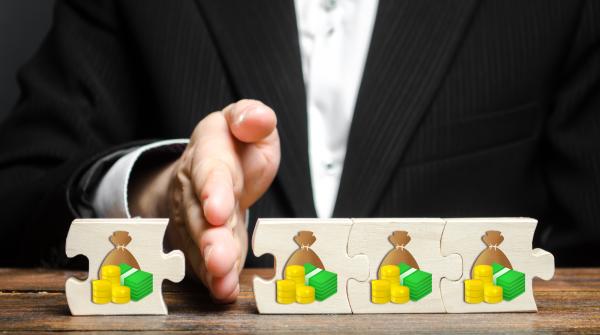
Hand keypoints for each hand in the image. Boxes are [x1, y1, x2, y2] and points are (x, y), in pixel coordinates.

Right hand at [129, 99, 279, 301]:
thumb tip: (258, 119)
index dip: (212, 191)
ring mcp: (196, 217)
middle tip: (220, 259)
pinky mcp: (203, 240)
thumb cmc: (234, 145)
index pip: (210, 171)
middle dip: (210, 239)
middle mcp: (196, 188)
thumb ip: (251, 118)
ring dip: (211, 264)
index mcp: (209, 153)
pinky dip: (214, 277)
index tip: (218, 210)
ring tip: (223, 283)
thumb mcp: (245, 120)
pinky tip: (224, 291)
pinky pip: (204, 259)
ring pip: (200, 243)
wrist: (210, 168)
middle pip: (199, 215)